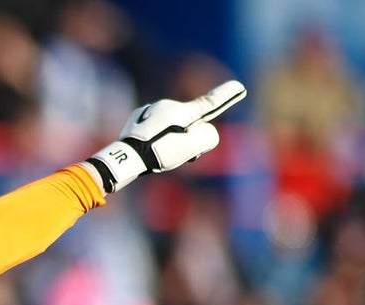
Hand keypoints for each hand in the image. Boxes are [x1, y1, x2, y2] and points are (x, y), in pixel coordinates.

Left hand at [86, 79, 246, 192]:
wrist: (124, 158)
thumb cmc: (156, 154)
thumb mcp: (189, 149)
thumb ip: (207, 137)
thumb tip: (206, 131)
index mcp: (181, 112)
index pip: (209, 104)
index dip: (226, 97)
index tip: (239, 86)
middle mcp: (167, 105)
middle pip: (188, 121)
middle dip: (188, 136)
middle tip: (176, 155)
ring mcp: (151, 110)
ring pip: (171, 124)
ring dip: (171, 138)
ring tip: (157, 154)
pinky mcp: (139, 117)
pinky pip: (156, 125)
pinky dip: (157, 136)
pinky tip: (147, 148)